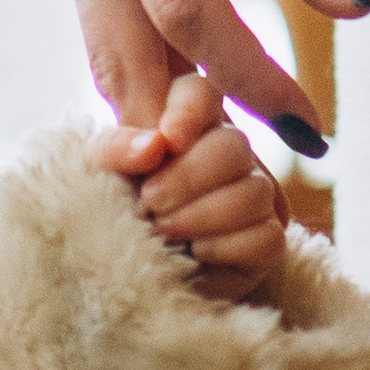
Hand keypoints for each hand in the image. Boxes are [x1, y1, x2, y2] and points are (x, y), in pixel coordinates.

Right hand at [40, 0, 369, 138]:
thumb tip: (357, 10)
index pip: (183, 5)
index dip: (245, 73)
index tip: (307, 124)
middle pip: (127, 51)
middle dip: (193, 121)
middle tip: (266, 173)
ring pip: (103, 57)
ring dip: (164, 115)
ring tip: (238, 159)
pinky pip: (101, 36)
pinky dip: (145, 83)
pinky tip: (198, 116)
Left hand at [91, 71, 288, 302]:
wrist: (118, 276)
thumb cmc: (108, 215)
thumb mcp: (98, 174)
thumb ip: (118, 148)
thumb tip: (158, 145)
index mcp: (185, 122)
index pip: (204, 93)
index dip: (190, 113)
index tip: (166, 141)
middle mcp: (226, 152)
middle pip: (235, 144)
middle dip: (190, 177)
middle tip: (149, 201)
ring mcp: (251, 194)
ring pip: (257, 190)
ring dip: (204, 215)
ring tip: (162, 230)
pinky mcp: (264, 240)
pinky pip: (271, 237)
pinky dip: (229, 246)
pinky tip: (196, 252)